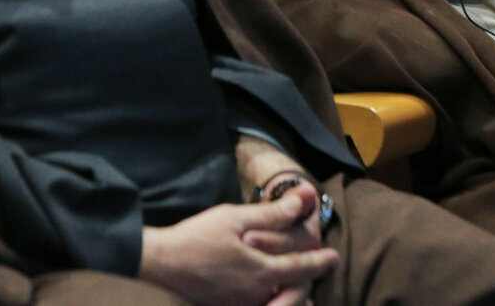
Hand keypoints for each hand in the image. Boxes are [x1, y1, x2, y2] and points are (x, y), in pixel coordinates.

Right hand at [138, 191, 338, 305]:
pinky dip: (273, 304)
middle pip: (295, 293)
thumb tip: (303, 199)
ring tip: (304, 292)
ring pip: (279, 305)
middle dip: (309, 282)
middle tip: (319, 269)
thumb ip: (271, 213)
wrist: (160, 264)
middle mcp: (255, 294)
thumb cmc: (196, 237)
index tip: (334, 257)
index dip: (319, 262)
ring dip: (294, 297)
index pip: (300, 268)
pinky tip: (271, 297)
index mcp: (261, 271)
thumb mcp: (234, 218)